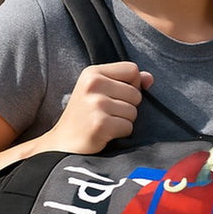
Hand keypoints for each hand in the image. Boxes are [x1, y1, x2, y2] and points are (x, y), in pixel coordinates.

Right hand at [36, 62, 153, 155]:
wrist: (62, 143)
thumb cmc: (84, 116)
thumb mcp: (100, 91)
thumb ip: (126, 81)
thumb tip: (150, 78)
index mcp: (92, 72)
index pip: (132, 69)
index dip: (133, 84)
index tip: (117, 96)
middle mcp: (93, 85)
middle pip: (136, 93)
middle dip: (128, 107)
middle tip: (107, 114)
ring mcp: (96, 104)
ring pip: (133, 111)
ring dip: (124, 121)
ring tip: (105, 123)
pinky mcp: (100, 124)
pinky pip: (128, 127)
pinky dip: (121, 133)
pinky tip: (105, 133)